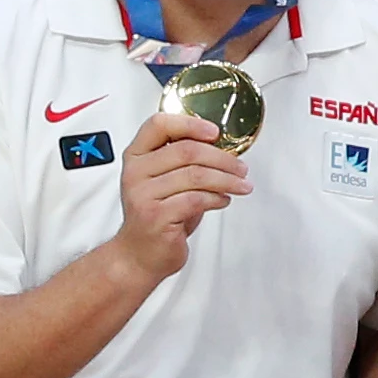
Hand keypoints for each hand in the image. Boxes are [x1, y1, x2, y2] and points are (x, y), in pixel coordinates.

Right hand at [108, 109, 248, 278]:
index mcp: (137, 156)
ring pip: (196, 175)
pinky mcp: (155, 216)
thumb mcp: (166, 180)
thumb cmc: (158, 214)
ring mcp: (143, 195)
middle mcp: (135, 172)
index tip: (215, 132)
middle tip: (241, 169)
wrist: (139, 253)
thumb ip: (184, 160)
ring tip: (241, 185)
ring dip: (227, 180)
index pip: (158, 124)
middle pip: (187, 150)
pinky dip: (217, 198)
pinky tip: (223, 200)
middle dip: (223, 159)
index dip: (190, 124)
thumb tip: (224, 148)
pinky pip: (196, 199)